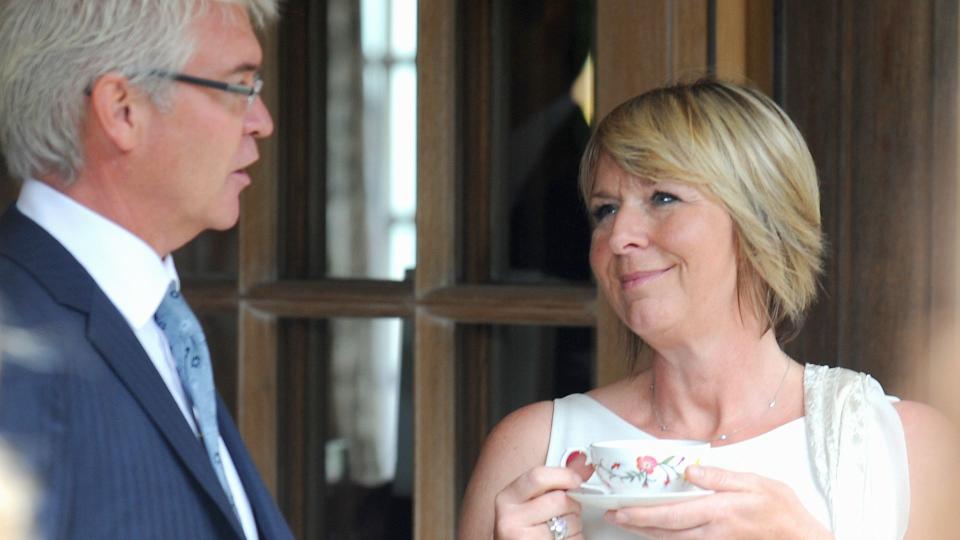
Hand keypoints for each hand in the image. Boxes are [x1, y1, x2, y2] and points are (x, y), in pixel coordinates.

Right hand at [493, 455, 592, 538]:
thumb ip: (558, 480)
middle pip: (560, 500)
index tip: (576, 480)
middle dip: (571, 506)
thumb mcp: (532, 501)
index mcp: (507, 499)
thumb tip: (581, 461)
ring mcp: (524, 539)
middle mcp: (510, 519)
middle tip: (563, 513)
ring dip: (575, 526)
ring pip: (570, 523)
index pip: (538, 477)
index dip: (564, 475)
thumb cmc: (524, 530)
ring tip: (559, 530)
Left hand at [603, 466, 832, 538]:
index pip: (671, 514)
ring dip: (647, 533)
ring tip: (626, 523)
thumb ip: (720, 477)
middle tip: (613, 517)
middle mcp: (712, 531)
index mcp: (718, 510)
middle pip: (666, 531)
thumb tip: (690, 472)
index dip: (642, 514)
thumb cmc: (781, 507)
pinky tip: (655, 533)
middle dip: (636, 525)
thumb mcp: (755, 482)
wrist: (802, 538)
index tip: (620, 510)